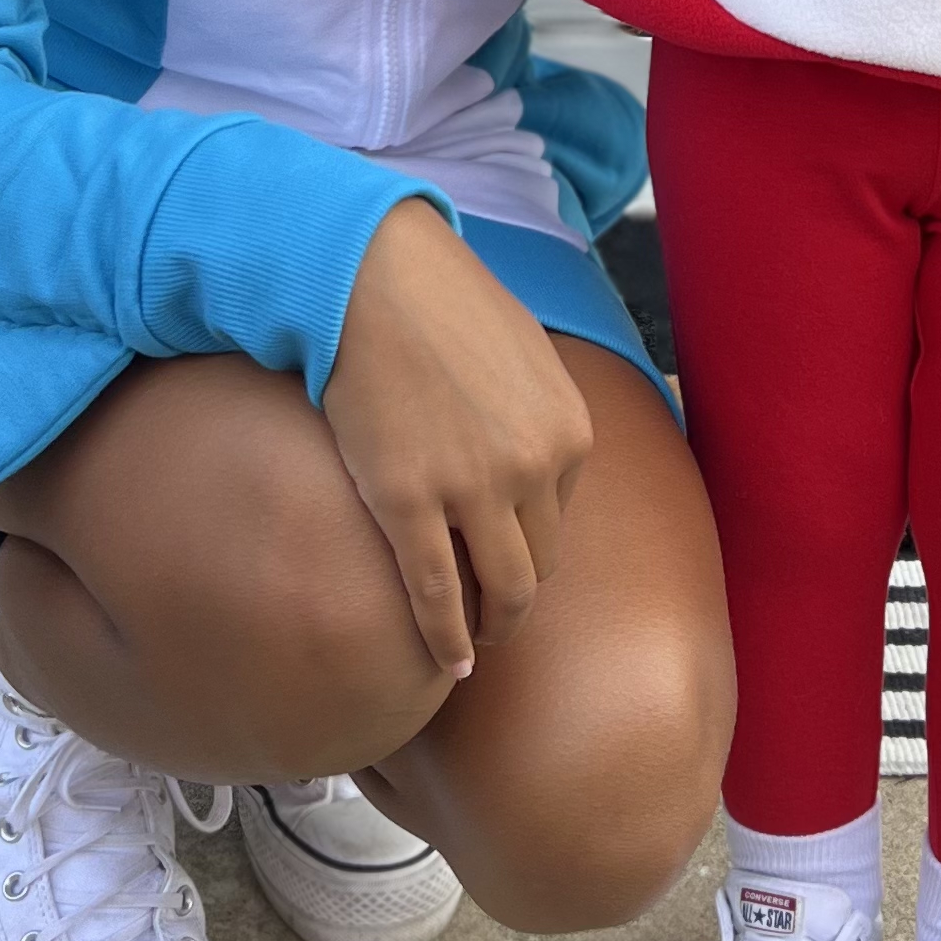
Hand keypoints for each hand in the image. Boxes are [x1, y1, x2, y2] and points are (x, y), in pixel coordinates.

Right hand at [322, 201, 593, 680]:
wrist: (372, 277)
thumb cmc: (439, 306)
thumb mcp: (522, 355)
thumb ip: (536, 414)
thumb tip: (532, 455)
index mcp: (569, 432)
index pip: (559, 517)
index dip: (530, 543)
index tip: (506, 560)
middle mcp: (534, 467)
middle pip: (539, 564)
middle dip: (519, 598)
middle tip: (499, 621)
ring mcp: (473, 490)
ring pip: (501, 591)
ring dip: (493, 628)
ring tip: (476, 648)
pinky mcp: (410, 504)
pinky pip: (437, 595)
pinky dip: (447, 639)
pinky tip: (448, 664)